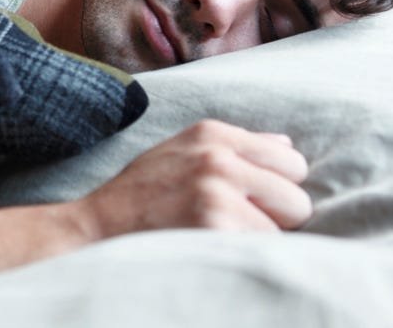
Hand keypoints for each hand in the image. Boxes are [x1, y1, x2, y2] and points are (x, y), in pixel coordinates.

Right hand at [75, 119, 311, 238]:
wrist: (96, 227)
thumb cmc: (141, 193)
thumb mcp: (180, 151)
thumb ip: (233, 146)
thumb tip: (287, 145)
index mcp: (212, 133)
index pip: (291, 160)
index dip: (277, 187)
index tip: (252, 201)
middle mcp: (217, 157)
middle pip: (296, 197)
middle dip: (276, 218)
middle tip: (238, 226)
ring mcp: (216, 192)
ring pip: (280, 231)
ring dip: (256, 242)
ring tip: (219, 239)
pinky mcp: (213, 227)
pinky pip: (259, 252)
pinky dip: (242, 258)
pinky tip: (213, 252)